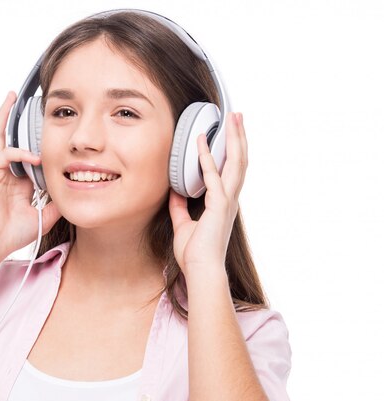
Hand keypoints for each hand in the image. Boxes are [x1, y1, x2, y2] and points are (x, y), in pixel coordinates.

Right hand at [0, 91, 61, 255]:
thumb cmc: (12, 233)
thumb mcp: (44, 216)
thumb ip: (56, 203)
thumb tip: (74, 193)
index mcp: (17, 180)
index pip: (28, 152)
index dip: (38, 140)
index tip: (50, 127)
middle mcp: (5, 171)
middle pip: (8, 137)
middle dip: (13, 117)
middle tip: (21, 98)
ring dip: (5, 117)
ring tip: (11, 98)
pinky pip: (4, 154)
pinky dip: (19, 152)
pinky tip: (34, 156)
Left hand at [168, 111, 247, 275]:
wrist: (201, 270)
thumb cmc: (195, 253)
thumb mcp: (183, 224)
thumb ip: (179, 207)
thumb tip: (174, 192)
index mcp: (223, 203)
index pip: (231, 171)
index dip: (231, 150)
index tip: (228, 133)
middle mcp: (230, 199)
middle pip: (239, 160)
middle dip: (239, 136)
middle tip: (237, 116)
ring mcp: (227, 200)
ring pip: (235, 162)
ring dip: (233, 138)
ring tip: (232, 118)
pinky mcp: (219, 205)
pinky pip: (213, 175)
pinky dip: (206, 157)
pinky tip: (200, 141)